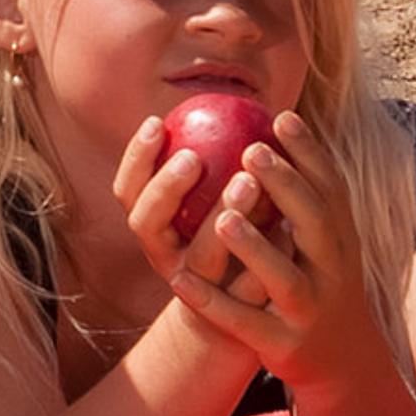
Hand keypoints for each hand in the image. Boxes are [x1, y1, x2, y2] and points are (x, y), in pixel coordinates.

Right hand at [113, 116, 270, 304]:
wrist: (239, 317)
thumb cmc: (226, 240)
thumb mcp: (209, 200)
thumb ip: (211, 163)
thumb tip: (226, 98)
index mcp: (151, 225)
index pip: (128, 188)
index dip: (136, 158)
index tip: (158, 122)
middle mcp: (163, 256)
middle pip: (145, 222)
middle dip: (164, 188)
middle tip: (192, 156)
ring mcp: (194, 290)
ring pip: (196, 257)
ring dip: (217, 219)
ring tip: (247, 182)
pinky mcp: (230, 313)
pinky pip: (244, 281)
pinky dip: (264, 251)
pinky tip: (286, 221)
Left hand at [160, 111, 379, 386]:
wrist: (342, 362)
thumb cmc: (322, 283)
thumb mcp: (327, 241)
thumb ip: (307, 195)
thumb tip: (275, 126)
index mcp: (342, 241)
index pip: (332, 190)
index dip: (310, 153)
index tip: (281, 117)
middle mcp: (333, 272)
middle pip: (314, 224)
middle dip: (287, 187)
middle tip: (251, 149)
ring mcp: (308, 311)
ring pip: (282, 277)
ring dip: (254, 247)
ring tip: (223, 217)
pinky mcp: (282, 345)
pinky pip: (242, 322)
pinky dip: (212, 303)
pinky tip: (179, 281)